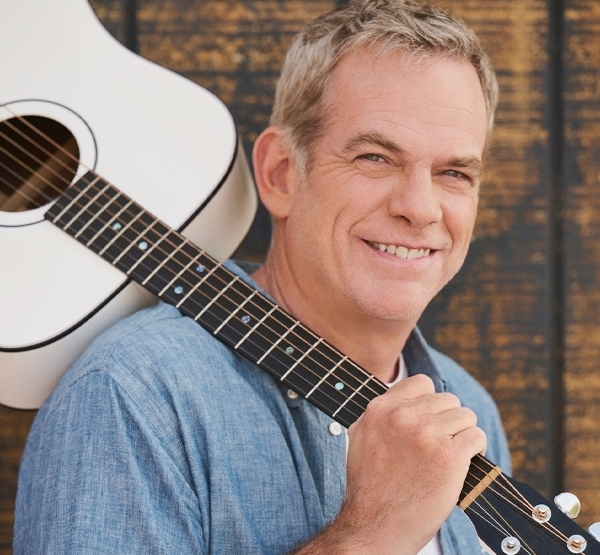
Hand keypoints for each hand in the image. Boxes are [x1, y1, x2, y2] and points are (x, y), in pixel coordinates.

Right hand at [337, 374, 485, 554]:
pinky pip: (476, 437)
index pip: (421, 383)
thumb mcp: (360, 436)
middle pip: (447, 400)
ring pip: (466, 416)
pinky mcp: (449, 457)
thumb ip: (380, 413)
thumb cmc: (368, 486)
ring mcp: (427, 435)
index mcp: (381, 408)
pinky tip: (464, 462)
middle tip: (441, 443)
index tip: (430, 419)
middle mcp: (403, 416)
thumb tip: (402, 397)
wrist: (373, 526)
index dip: (430, 402)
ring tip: (453, 453)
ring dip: (463, 434)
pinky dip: (475, 449)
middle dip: (448, 420)